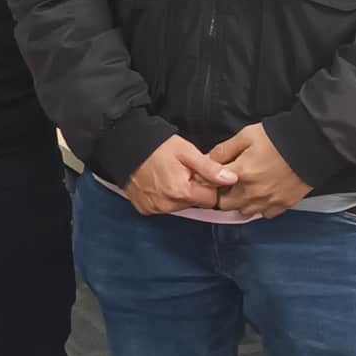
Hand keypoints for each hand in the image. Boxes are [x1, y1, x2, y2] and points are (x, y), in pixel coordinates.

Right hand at [124, 135, 239, 216]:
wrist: (124, 146)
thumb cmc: (156, 146)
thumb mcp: (186, 152)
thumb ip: (210, 168)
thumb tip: (232, 179)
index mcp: (181, 192)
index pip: (211, 200)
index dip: (208, 185)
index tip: (199, 173)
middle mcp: (167, 205)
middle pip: (195, 204)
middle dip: (193, 190)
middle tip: (182, 172)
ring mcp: (154, 208)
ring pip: (179, 206)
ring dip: (179, 194)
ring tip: (169, 175)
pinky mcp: (144, 209)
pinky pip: (163, 207)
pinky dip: (163, 198)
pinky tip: (158, 183)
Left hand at [207, 124, 311, 219]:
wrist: (312, 144)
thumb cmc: (279, 137)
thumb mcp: (245, 136)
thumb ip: (224, 150)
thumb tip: (207, 159)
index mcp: (240, 173)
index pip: (212, 186)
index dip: (209, 181)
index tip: (211, 177)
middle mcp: (253, 192)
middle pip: (226, 204)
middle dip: (223, 194)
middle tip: (228, 182)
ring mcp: (269, 201)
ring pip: (245, 211)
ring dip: (241, 202)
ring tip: (246, 187)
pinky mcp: (284, 204)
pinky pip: (265, 213)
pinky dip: (260, 207)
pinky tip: (262, 194)